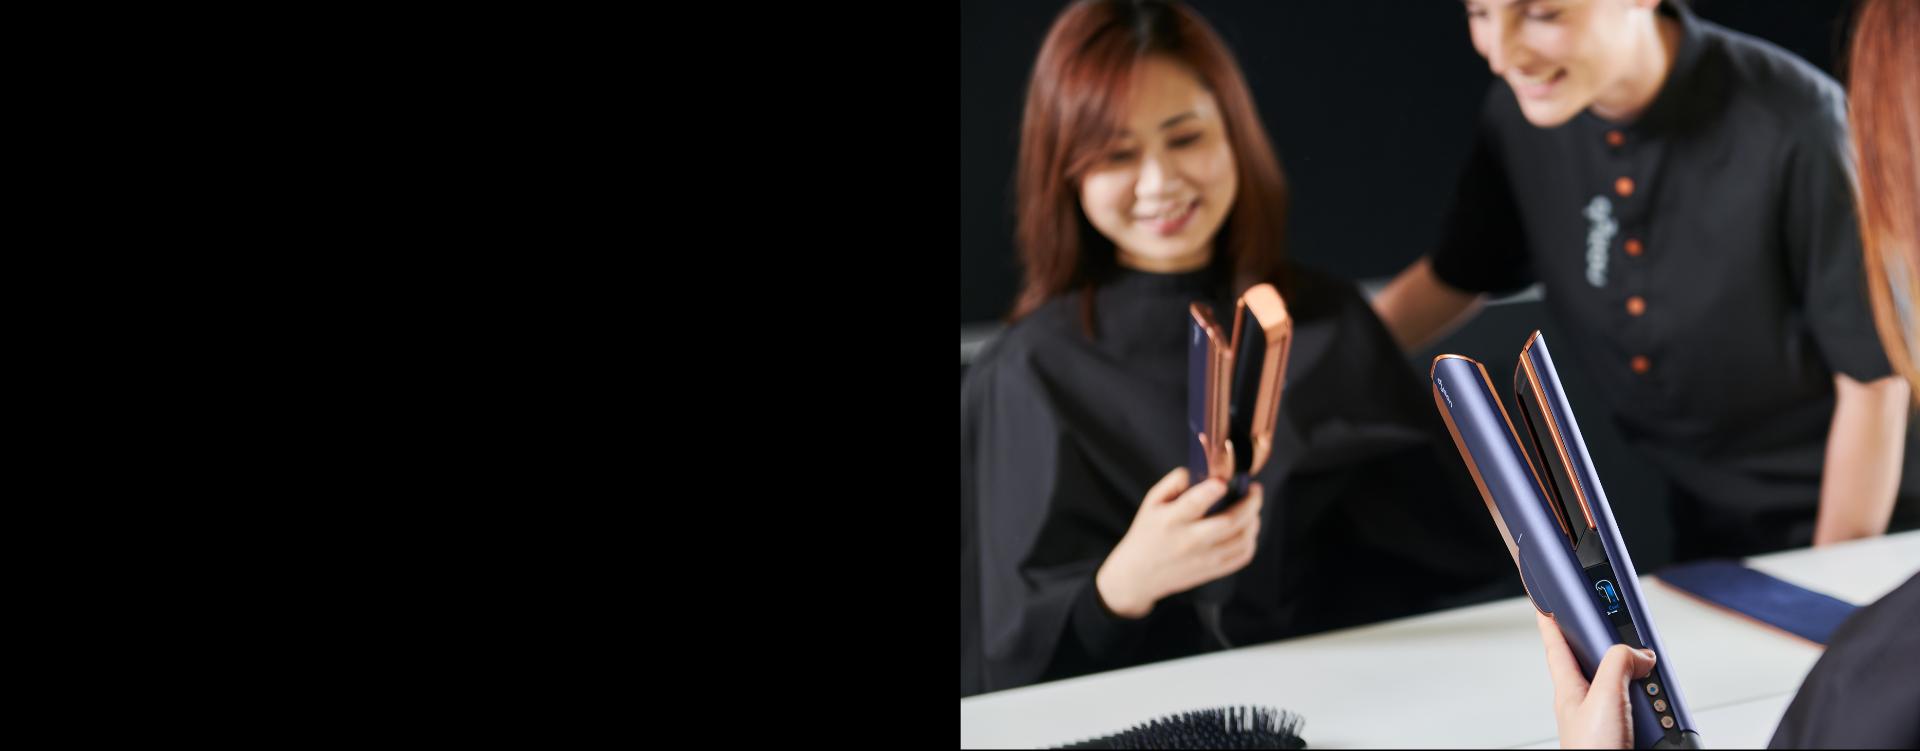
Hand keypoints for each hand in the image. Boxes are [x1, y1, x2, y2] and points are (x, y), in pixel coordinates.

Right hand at [1095, 467, 1262, 617]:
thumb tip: (1202, 471)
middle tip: (1255, 489)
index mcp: (1170, 521)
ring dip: (1254, 520)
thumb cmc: (1147, 533)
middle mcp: (1189, 541)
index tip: (1223, 481)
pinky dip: (1251, 540)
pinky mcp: (1213, 571)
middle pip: (1229, 522)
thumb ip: (1175, 482)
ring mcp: (1204, 559)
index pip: (1194, 504)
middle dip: (1250, 502)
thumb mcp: (1151, 502)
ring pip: (1242, 539)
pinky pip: (1243, 556)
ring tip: (1252, 508)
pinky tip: (1247, 529)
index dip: (1212, 490)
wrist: (1139, 575)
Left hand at [1536, 612, 1657, 748]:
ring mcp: (1604, 716)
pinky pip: (1639, 706)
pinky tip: (1658, 706)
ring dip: (1641, 679)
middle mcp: (1585, 700)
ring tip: (1652, 680)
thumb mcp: (1604, 699)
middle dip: (1616, 646)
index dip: (1551, 617)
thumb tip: (1635, 651)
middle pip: (1598, 658)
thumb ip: (1616, 666)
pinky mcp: (1624, 731)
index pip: (1556, 643)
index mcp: (1569, 687)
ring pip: (1624, 682)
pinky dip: (1652, 702)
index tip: (1547, 596)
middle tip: (1629, 634)